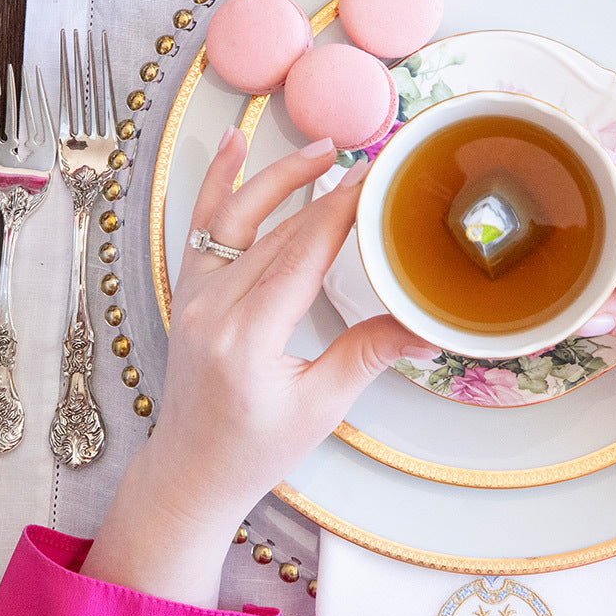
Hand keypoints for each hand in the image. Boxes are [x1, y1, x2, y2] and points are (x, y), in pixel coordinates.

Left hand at [83, 130, 430, 604]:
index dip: (342, 209)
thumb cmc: (253, 449)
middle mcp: (213, 307)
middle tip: (372, 159)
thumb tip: (427, 326)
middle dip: (327, 188)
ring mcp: (193, 295)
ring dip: (281, 177)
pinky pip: (201, 226)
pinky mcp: (188, 291)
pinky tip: (234, 144)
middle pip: (279, 230)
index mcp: (247, 337)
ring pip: (239, 218)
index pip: (302, 253)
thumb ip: (368, 353)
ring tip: (324, 147)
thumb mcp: (320, 407)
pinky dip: (216, 182)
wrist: (191, 471)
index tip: (376, 177)